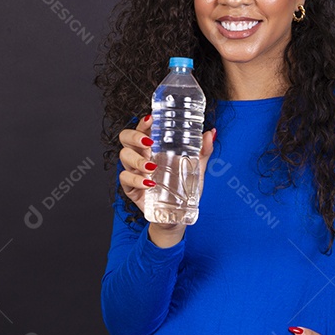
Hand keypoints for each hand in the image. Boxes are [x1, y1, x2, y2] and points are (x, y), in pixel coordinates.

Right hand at [117, 113, 214, 247]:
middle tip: (148, 143)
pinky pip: (125, 178)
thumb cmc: (183, 189)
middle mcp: (141, 156)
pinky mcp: (131, 188)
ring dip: (137, 160)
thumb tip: (211, 133)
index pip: (142, 129)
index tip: (151, 119)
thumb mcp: (195, 169)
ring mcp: (134, 171)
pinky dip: (136, 179)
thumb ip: (202, 151)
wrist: (177, 215)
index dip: (143, 123)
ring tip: (151, 167)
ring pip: (124, 156)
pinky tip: (149, 184)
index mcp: (154, 148)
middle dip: (134, 137)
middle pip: (125, 138)